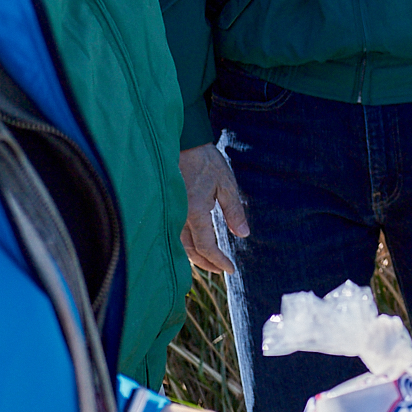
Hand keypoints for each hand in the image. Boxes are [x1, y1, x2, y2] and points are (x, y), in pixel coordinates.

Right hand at [180, 144, 248, 274]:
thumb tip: (243, 234)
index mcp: (196, 212)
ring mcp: (171, 211)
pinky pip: (174, 233)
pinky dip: (184, 244)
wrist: (183, 142)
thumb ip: (234, 211)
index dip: (218, 260)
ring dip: (194, 256)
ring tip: (209, 261)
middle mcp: (180, 216)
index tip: (231, 268)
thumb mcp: (226, 184)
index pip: (206, 247)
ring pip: (180, 244)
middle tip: (221, 269)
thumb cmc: (206, 161)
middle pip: (190, 250)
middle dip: (206, 263)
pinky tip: (194, 245)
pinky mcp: (167, 206)